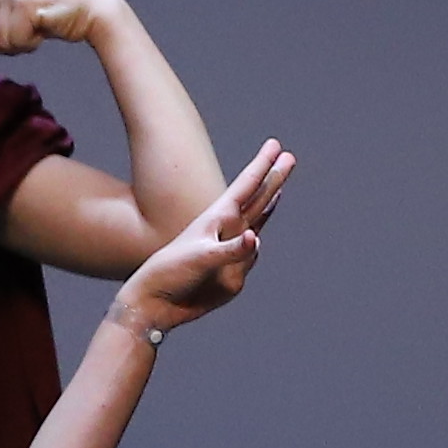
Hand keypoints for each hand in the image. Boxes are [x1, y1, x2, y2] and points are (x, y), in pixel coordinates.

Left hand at [0, 0, 103, 55]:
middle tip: (28, 31)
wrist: (90, 10)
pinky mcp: (25, 4)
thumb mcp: (15, 14)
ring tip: (38, 27)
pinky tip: (45, 27)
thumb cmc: (54, 15)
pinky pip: (14, 41)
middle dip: (3, 44)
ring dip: (19, 44)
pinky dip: (30, 43)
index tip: (14, 30)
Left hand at [120, 141, 295, 335]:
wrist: (158, 303)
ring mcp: (231, 250)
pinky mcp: (233, 272)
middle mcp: (226, 230)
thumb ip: (232, 250)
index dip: (262, 165)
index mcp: (216, 219)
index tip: (275, 145)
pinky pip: (250, 259)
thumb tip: (257, 238)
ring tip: (277, 189)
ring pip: (257, 222)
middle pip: (257, 199)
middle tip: (289, 157)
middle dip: (273, 178)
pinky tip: (254, 241)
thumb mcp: (200, 258)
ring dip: (269, 204)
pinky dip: (252, 250)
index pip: (246, 187)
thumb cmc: (171, 272)